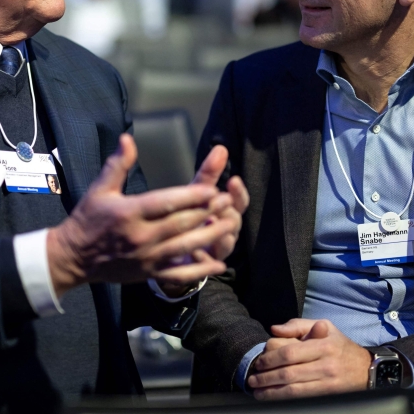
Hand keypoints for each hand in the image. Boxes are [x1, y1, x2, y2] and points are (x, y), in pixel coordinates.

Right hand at [47, 134, 237, 296]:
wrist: (73, 257)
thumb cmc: (88, 219)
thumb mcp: (100, 188)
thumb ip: (118, 164)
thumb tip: (127, 138)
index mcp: (129, 212)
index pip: (167, 202)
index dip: (193, 196)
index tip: (213, 188)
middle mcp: (140, 236)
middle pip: (181, 223)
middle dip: (208, 212)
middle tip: (228, 201)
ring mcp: (146, 257)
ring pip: (185, 247)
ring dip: (211, 236)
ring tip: (230, 224)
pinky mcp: (149, 274)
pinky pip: (179, 274)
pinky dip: (200, 270)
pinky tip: (218, 264)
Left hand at [189, 144, 248, 261]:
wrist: (173, 245)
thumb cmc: (189, 212)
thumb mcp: (196, 192)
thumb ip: (209, 173)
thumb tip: (221, 148)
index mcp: (227, 211)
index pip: (240, 202)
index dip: (238, 192)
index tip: (232, 180)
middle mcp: (227, 230)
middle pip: (236, 222)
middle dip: (227, 213)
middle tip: (215, 206)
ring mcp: (218, 249)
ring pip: (227, 243)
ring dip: (218, 235)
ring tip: (207, 226)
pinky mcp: (206, 266)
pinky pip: (208, 263)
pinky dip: (201, 256)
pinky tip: (193, 251)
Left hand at [247, 319, 370, 399]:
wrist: (366, 368)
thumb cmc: (339, 345)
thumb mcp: (324, 326)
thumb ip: (297, 325)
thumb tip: (274, 329)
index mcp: (322, 344)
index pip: (290, 352)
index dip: (270, 358)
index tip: (259, 362)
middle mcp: (326, 363)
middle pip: (288, 372)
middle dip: (266, 377)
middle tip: (253, 379)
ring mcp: (327, 381)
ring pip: (293, 389)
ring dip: (271, 392)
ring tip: (257, 391)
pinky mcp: (328, 395)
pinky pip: (302, 398)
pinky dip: (283, 399)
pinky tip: (272, 398)